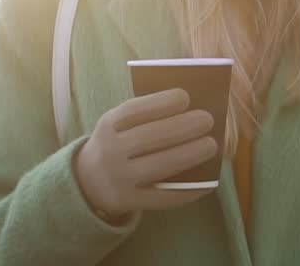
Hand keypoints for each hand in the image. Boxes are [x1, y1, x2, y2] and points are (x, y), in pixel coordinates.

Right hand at [72, 88, 218, 221]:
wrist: (88, 182)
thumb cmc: (115, 144)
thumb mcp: (117, 124)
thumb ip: (144, 115)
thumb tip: (189, 108)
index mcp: (108, 125)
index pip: (135, 111)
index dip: (162, 102)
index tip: (185, 97)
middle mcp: (111, 151)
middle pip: (152, 137)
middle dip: (184, 127)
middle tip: (207, 120)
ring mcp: (120, 179)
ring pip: (161, 165)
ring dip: (190, 154)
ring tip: (211, 145)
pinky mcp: (130, 201)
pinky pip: (164, 198)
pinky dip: (188, 190)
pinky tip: (206, 183)